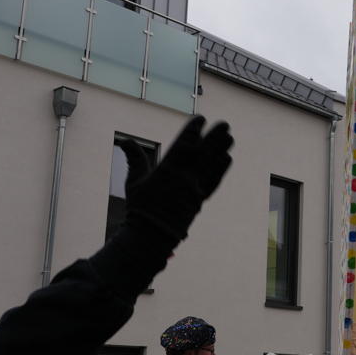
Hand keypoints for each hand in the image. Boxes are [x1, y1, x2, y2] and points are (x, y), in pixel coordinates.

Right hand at [119, 117, 232, 239]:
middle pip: (203, 153)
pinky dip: (221, 169)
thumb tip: (125, 141)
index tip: (201, 119)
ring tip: (230, 137)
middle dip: (214, 137)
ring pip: (211, 165)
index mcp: (166, 170)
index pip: (183, 145)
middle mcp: (183, 177)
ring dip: (222, 150)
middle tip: (224, 124)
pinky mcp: (200, 200)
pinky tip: (227, 158)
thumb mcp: (135, 181)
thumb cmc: (141, 207)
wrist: (152, 234)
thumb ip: (135, 159)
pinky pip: (214, 181)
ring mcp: (194, 189)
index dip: (193, 131)